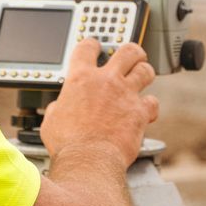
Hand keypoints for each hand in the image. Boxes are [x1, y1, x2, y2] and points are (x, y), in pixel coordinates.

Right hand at [40, 39, 156, 168]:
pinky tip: (146, 110)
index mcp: (81, 79)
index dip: (92, 45)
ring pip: (145, 70)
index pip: (87, 48)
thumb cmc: (68, 144)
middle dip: (132, 51)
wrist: (88, 161)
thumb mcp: (52, 120)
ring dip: (145, 72)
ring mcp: (126, 95)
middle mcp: (106, 81)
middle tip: (131, 55)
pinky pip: (153, 102)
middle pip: (127, 51)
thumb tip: (61, 108)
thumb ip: (59, 106)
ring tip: (143, 76)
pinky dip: (150, 106)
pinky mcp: (140, 112)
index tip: (95, 46)